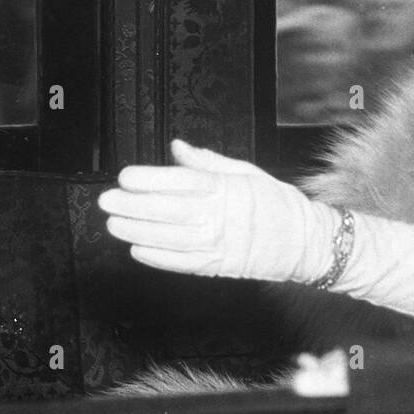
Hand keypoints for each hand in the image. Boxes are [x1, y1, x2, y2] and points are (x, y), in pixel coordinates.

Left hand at [98, 140, 336, 283]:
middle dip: (133, 205)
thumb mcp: (247, 172)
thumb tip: (177, 148)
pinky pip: (181, 263)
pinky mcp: (218, 265)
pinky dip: (157, 257)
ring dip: (137, 232)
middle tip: (108, 201)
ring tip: (114, 225)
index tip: (126, 177)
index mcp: (227, 189)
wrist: (305, 243)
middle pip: (167, 210)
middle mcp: (220, 216)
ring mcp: (218, 244)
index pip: (181, 181)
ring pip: (168, 238)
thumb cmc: (277, 204)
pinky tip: (137, 249)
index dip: (149, 179)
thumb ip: (208, 162)